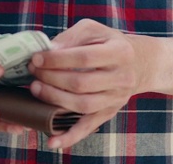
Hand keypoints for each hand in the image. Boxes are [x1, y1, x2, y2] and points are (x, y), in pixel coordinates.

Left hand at [27, 19, 148, 148]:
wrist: (139, 63)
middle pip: (81, 83)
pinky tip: (52, 141)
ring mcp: (116, 99)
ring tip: (36, 89)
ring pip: (83, 105)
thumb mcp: (94, 30)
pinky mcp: (109, 113)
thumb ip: (72, 37)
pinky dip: (69, 136)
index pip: (84, 58)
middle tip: (33, 72)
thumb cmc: (109, 43)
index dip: (57, 59)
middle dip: (51, 78)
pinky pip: (88, 127)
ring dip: (55, 99)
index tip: (36, 58)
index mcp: (120, 52)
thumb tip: (49, 50)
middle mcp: (122, 78)